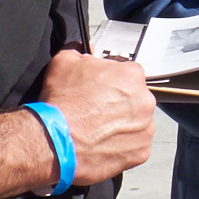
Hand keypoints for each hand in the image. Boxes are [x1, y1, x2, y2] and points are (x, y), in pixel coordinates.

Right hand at [38, 49, 156, 185]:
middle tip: (97, 112)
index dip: (111, 81)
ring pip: (137, 123)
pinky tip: (104, 144)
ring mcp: (145, 128)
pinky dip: (123, 146)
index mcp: (132, 75)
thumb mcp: (63, 62)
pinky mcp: (140, 151)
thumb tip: (83, 47)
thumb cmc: (61, 103)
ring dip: (123, 125)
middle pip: (135, 99)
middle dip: (119, 104)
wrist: (53, 141)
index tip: (99, 90)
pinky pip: (136, 146)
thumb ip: (78, 50)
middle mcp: (145, 100)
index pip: (127, 73)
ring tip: (99, 130)